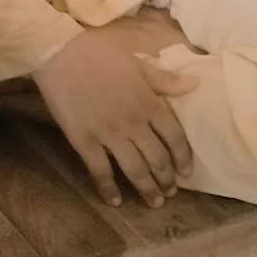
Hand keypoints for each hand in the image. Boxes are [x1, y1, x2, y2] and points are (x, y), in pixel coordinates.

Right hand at [32, 17, 197, 207]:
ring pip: (135, 170)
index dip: (183, 158)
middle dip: (166, 180)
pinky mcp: (84, 141)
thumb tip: (195, 84)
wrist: (60, 54)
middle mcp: (133, 123)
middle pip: (157, 159)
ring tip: (154, 202)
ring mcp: (109, 134)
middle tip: (170, 193)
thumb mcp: (137, 63)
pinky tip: (115, 201)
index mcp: (149, 102)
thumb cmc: (99, 54)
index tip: (186, 172)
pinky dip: (109, 189)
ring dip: (147, 189)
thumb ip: (165, 80)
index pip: (175, 137)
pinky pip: (101, 171)